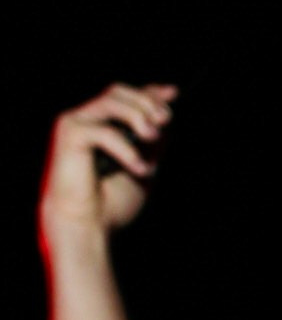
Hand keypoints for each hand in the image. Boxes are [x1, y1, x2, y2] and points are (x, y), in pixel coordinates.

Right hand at [40, 83, 175, 242]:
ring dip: (138, 116)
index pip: (126, 98)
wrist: (89, 227)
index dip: (150, 92)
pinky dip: (125, 149)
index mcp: (103, 127)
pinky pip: (103, 131)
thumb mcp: (143, 168)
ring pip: (110, 102)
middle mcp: (87, 120)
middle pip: (118, 92)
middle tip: (165, 120)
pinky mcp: (69, 134)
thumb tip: (166, 117)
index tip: (174, 93)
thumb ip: (152, 144)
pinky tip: (139, 168)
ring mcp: (75, 124)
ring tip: (152, 139)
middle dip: (146, 102)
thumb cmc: (111, 204)